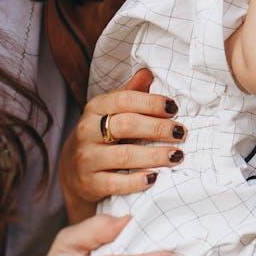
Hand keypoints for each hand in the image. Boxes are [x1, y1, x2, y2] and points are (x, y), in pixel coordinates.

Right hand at [62, 69, 187, 223]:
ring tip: (177, 155)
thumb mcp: (111, 111)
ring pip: (124, 156)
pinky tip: (155, 178)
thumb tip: (148, 72)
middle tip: (181, 132)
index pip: (124, 99)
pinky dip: (137, 181)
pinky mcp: (90, 183)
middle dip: (157, 128)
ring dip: (154, 155)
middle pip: (126, 125)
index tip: (174, 108)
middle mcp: (87, 131)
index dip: (151, 102)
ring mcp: (87, 158)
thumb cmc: (102, 135)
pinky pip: (116, 183)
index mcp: (95, 108)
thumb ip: (130, 93)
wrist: (73, 171)